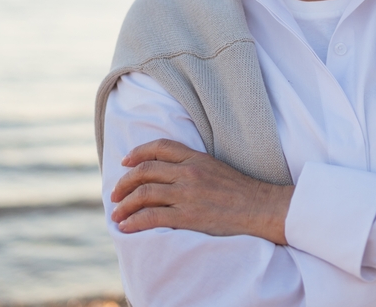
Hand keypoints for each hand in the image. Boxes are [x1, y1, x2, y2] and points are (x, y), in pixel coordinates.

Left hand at [110, 138, 293, 243]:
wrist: (260, 207)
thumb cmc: (241, 190)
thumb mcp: (216, 167)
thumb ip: (193, 165)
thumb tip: (170, 171)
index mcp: (195, 158)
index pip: (159, 147)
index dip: (137, 153)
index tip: (125, 162)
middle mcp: (188, 173)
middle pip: (145, 171)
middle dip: (124, 182)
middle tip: (115, 193)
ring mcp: (187, 194)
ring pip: (144, 194)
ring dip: (124, 204)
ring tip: (116, 214)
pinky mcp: (188, 216)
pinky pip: (153, 217)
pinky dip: (135, 221)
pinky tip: (126, 227)